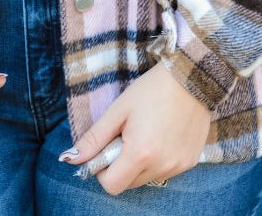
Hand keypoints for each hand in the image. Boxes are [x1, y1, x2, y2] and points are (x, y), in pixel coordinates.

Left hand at [59, 61, 210, 193]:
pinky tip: (162, 134)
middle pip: (128, 183)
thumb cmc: (152, 89)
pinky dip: (158, 159)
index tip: (106, 147)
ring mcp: (178, 167)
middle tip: (126, 135)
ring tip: (146, 132)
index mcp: (140, 154)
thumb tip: (70, 158)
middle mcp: (161, 167)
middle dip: (120, 165)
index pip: (111, 186)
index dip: (102, 169)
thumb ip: (94, 138)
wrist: (191, 77)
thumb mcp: (118, 110)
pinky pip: (165, 170)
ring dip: (140, 163)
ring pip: (147, 178)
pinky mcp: (190, 162)